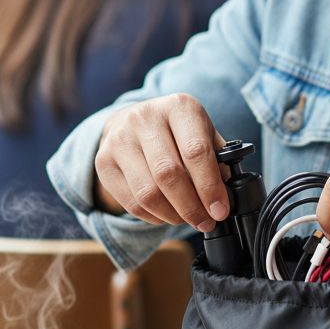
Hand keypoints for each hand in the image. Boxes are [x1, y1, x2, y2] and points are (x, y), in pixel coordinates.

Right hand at [94, 94, 228, 231]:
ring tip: (187, 219)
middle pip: (169, 174)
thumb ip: (219, 159)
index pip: (195, 151)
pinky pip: (131, 202)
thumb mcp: (202, 132)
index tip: (220, 210)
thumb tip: (227, 193)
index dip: (210, 187)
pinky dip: (153, 217)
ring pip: (148, 192)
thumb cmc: (177, 131)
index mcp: (178, 106)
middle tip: (205, 222)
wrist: (133, 121)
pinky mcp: (103, 161)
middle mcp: (145, 117)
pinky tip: (166, 215)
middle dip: (191, 206)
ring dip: (172, 215)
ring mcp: (120, 138)